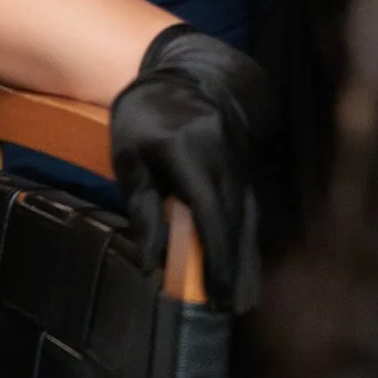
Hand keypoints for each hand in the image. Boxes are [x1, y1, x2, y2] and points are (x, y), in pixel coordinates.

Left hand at [110, 24, 273, 310]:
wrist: (173, 71)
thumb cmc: (141, 116)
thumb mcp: (130, 159)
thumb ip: (143, 208)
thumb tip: (152, 261)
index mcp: (191, 150)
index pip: (209, 212)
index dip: (217, 255)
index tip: (218, 291)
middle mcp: (223, 152)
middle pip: (236, 217)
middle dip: (237, 265)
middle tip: (234, 307)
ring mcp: (238, 152)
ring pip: (248, 210)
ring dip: (247, 253)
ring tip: (246, 295)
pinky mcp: (243, 156)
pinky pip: (248, 199)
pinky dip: (247, 231)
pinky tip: (248, 259)